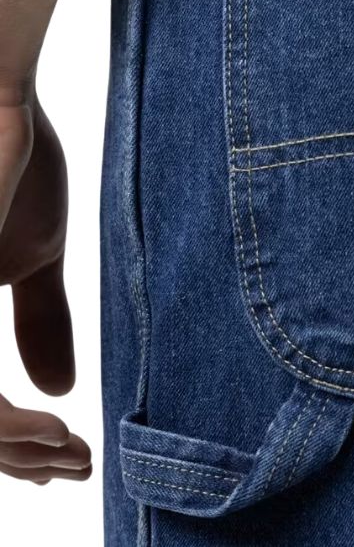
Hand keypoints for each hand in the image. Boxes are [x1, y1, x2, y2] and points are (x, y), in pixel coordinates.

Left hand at [0, 90, 90, 482]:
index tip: (66, 454)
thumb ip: (39, 320)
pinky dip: (8, 426)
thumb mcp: (34, 256)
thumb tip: (60, 388)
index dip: (9, 442)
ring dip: (16, 453)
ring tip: (72, 454)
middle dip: (17, 460)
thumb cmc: (10, 159)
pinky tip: (54, 430)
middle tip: (75, 465)